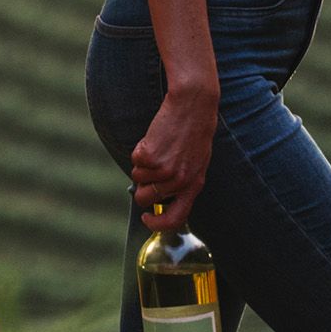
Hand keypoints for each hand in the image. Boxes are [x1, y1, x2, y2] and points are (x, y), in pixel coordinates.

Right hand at [128, 84, 214, 232]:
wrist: (192, 107)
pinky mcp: (149, 156)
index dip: (157, 224)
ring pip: (137, 178)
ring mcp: (163, 170)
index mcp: (194, 185)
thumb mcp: (196, 162)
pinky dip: (139, 150)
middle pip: (146, 198)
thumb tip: (159, 199)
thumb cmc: (194, 133)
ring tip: (159, 147)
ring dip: (142, 165)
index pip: (176, 218)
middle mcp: (178, 181)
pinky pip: (134, 161)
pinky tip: (154, 139)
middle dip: (142, 187)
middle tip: (148, 170)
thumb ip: (182, 182)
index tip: (147, 218)